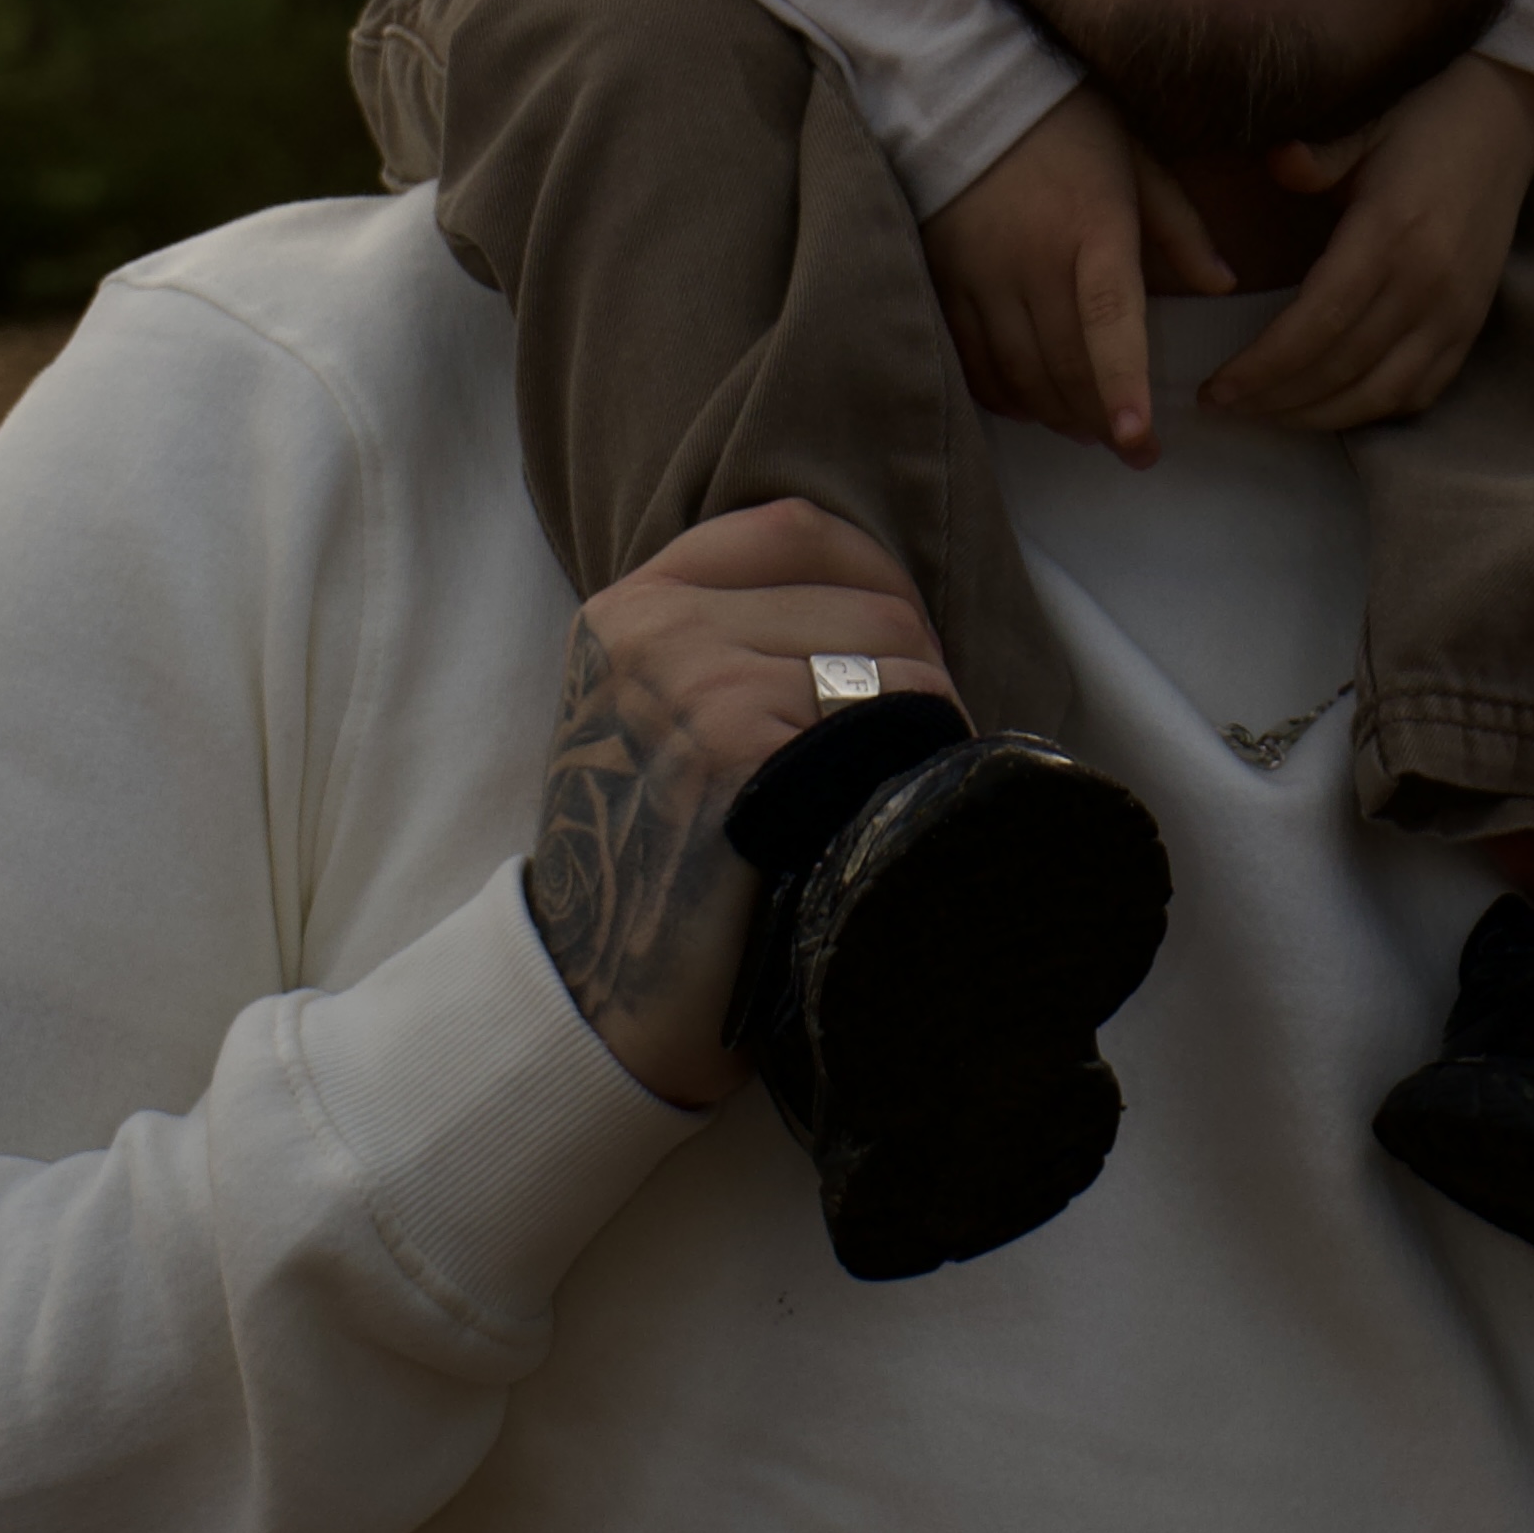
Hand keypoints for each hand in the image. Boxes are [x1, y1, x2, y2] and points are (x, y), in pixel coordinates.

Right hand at [525, 500, 949, 1107]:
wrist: (604, 1004)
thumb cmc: (656, 867)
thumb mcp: (657, 720)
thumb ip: (731, 642)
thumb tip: (879, 605)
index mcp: (630, 608)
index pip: (797, 528)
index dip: (877, 580)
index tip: (901, 650)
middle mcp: (652, 628)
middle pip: (865, 594)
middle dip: (918, 665)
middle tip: (917, 745)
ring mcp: (691, 682)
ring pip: (892, 653)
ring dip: (930, 717)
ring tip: (905, 781)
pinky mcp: (735, 746)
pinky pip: (885, 715)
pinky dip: (918, 758)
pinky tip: (892, 807)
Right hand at [922, 87, 1234, 459]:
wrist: (962, 87)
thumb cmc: (1068, 121)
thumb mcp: (1138, 158)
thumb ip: (1180, 227)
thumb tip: (1222, 285)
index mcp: (1092, 229)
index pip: (1109, 326)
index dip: (1123, 390)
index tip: (1139, 445)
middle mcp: (1032, 260)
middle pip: (1065, 367)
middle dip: (1100, 421)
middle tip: (1129, 447)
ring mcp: (979, 275)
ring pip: (1018, 374)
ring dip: (1055, 415)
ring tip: (1085, 430)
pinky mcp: (940, 280)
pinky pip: (970, 360)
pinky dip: (1003, 395)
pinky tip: (1029, 404)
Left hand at [1203, 56, 1533, 433]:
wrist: (1509, 116)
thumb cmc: (1424, 118)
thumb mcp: (1366, 123)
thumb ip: (1317, 156)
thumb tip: (1275, 164)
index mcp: (1390, 233)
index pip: (1316, 324)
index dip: (1262, 367)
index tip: (1217, 390)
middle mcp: (1426, 283)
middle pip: (1340, 368)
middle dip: (1275, 399)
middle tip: (1224, 407)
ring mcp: (1456, 310)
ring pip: (1380, 393)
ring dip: (1318, 416)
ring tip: (1268, 415)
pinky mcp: (1473, 323)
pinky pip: (1422, 390)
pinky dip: (1373, 410)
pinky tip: (1331, 408)